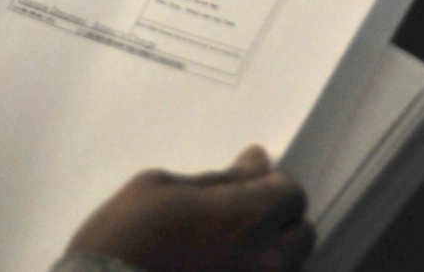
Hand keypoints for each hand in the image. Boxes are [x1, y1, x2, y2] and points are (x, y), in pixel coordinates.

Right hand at [65, 146, 313, 270]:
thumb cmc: (122, 238)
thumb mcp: (161, 187)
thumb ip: (220, 178)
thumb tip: (256, 161)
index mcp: (247, 218)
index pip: (293, 193)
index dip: (270, 185)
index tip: (246, 184)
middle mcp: (266, 261)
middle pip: (301, 233)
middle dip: (277, 220)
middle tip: (237, 218)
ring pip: (288, 266)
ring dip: (269, 253)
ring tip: (224, 249)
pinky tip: (217, 268)